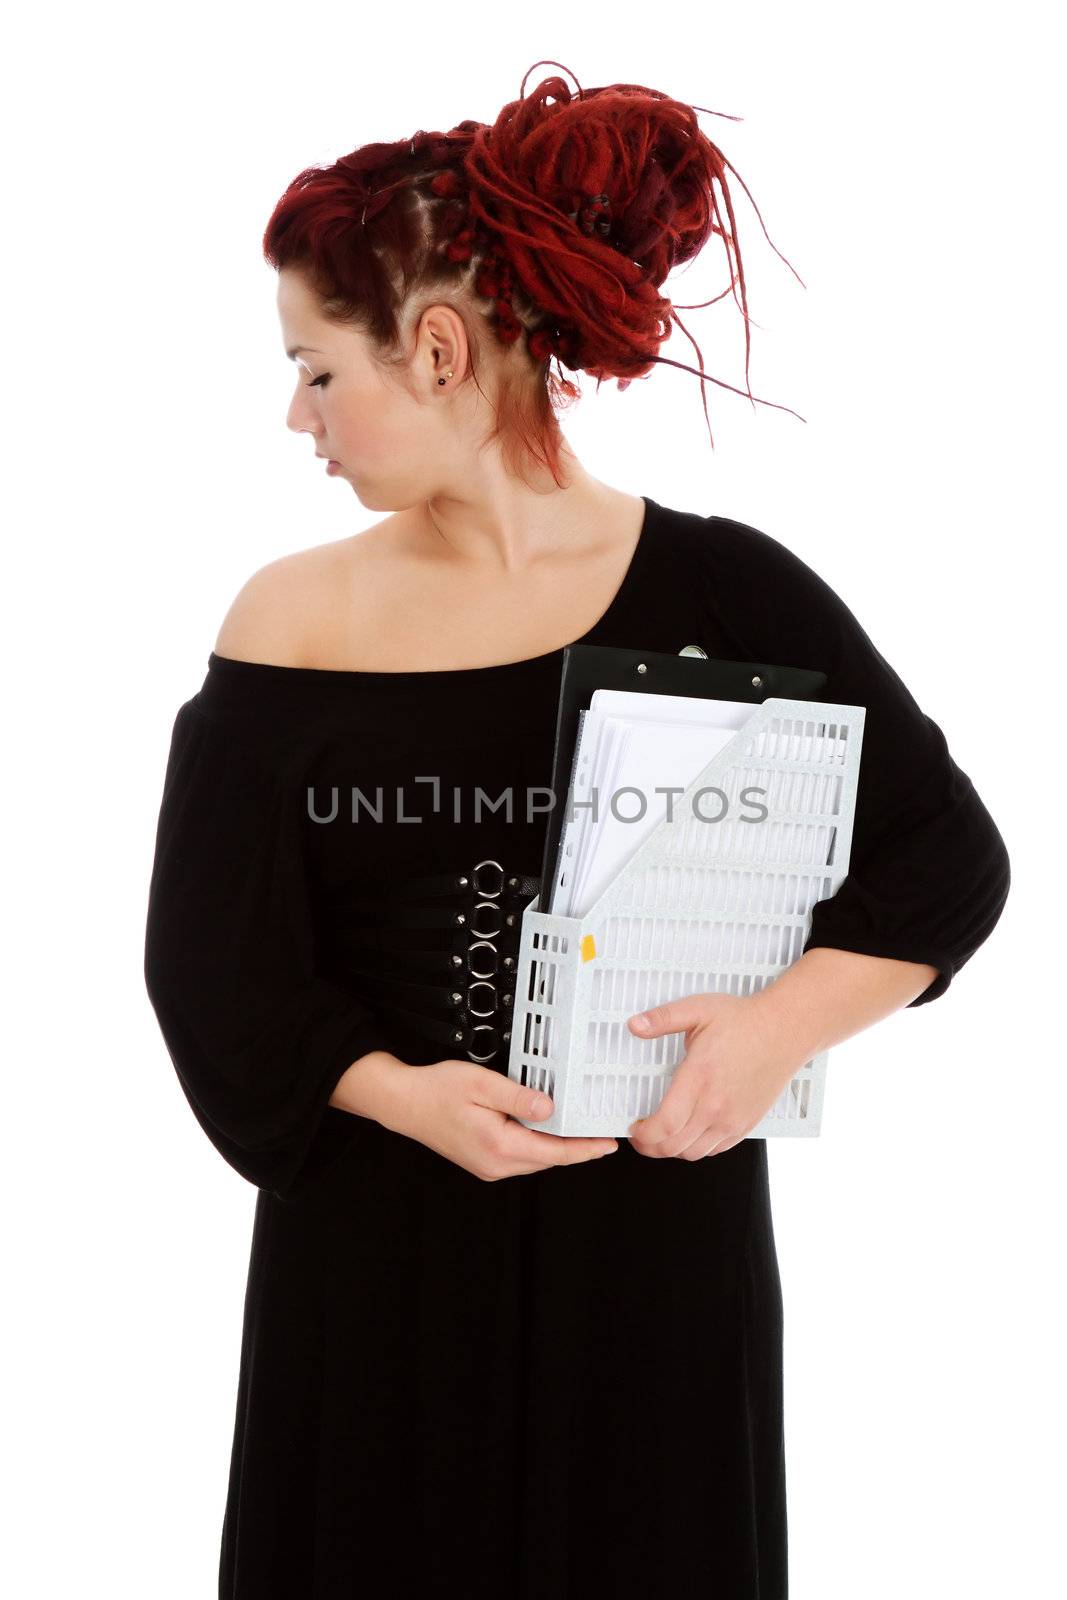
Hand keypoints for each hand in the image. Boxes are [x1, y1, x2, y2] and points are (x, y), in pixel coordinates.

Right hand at [382, 1058, 619, 1181]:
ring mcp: (489, 1167)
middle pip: (549, 1159)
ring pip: (536, 1159)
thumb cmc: (437, 1090)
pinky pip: (521, 1157)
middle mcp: (496, 1164)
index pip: (555, 1152)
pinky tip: (546, 1130)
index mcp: (499, 1146)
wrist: (404, 1103)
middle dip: (578, 1147)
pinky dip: (538, 1145)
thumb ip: (518, 1097)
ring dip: (558, 1147)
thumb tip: (550, 1108)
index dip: (586, 1148)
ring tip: (581, 1129)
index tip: (609, 1144)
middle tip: (602, 1132)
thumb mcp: (481, 1083)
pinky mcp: (484, 1162)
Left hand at [625, 992, 805, 1159]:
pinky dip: (697, 1148)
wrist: (785, 1030)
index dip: (643, 1135)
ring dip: (672, 1150)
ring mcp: (733, 1119)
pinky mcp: (746, 1124)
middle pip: (674, 1146)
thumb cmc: (744, 1021)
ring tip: (662, 1136)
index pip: (665, 1125)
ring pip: (694, 1153)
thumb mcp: (698, 1009)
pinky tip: (689, 1134)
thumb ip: (662, 1018)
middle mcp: (716, 1105)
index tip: (634, 1128)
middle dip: (650, 1146)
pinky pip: (716, 1150)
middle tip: (641, 1135)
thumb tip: (634, 1025)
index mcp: (699, 1077)